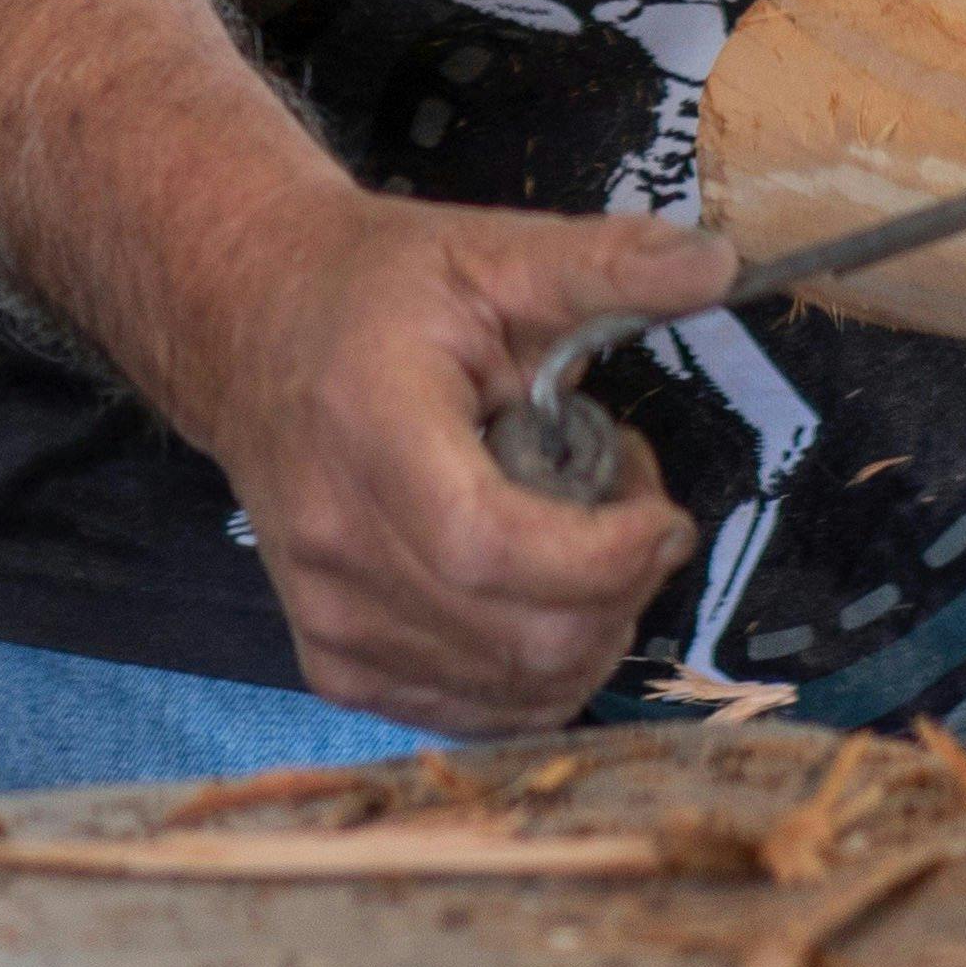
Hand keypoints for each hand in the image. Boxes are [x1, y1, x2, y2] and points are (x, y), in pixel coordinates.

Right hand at [138, 186, 729, 735]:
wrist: (245, 329)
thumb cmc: (373, 289)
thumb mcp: (489, 253)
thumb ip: (602, 263)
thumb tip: (720, 261)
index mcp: (370, 430)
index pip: (495, 550)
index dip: (607, 555)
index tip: (659, 509)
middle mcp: (334, 541)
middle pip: (523, 639)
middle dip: (620, 587)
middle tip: (626, 503)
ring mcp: (326, 615)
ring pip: (512, 690)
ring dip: (588, 629)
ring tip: (578, 535)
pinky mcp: (332, 662)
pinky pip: (472, 713)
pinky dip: (534, 672)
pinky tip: (536, 592)